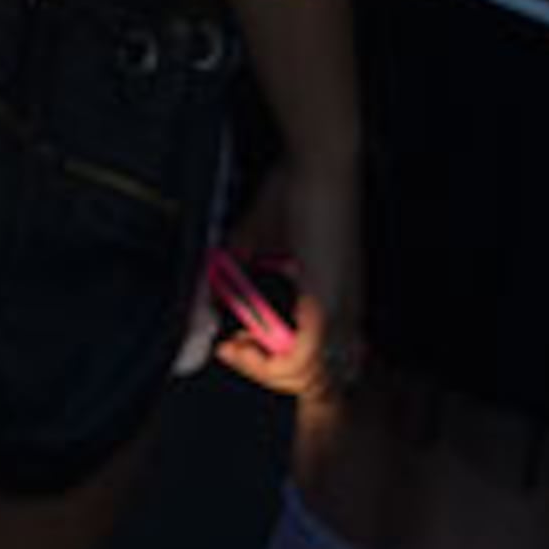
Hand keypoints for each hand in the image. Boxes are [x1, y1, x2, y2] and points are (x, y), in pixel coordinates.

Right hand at [212, 151, 362, 402]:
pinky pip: (305, 358)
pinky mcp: (325, 301)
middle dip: (262, 373)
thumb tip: (205, 302)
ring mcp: (337, 311)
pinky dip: (274, 360)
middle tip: (231, 348)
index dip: (270, 364)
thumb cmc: (297, 195)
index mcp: (335, 303)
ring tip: (237, 344)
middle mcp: (343, 315)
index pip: (315, 364)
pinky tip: (249, 338)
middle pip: (314, 380)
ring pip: (310, 377)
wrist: (321, 168)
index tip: (232, 342)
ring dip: (265, 369)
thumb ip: (233, 273)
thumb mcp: (257, 240)